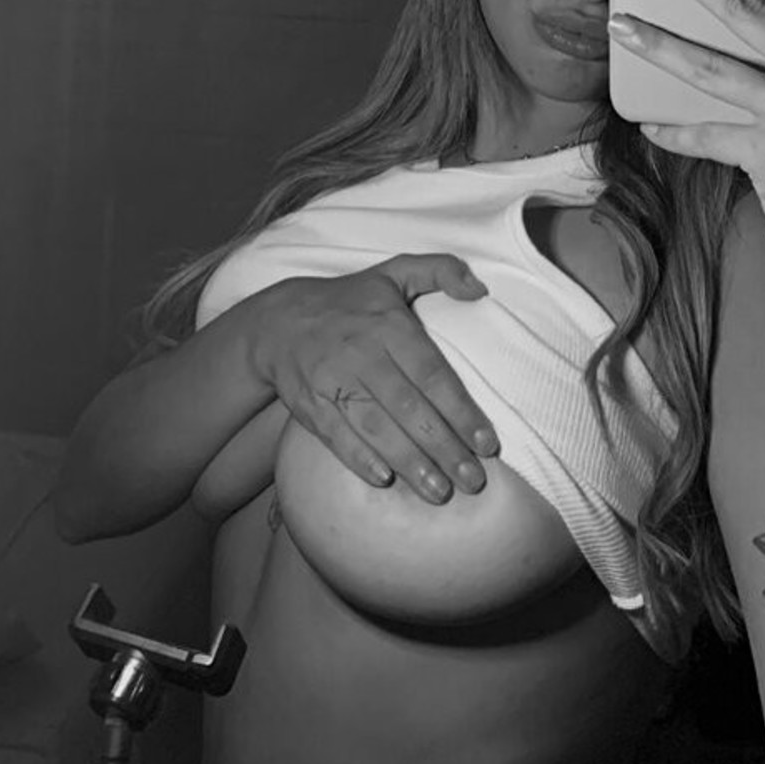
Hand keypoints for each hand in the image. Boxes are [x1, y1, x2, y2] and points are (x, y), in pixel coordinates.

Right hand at [252, 255, 499, 502]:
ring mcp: (333, 380)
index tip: (487, 444)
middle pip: (409, 408)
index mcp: (390, 325)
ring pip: (377, 427)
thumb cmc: (351, 302)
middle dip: (444, 448)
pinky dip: (360, 459)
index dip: (461, 411)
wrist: (278, 321)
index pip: (433, 374)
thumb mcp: (394, 272)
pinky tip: (385, 480)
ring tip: (439, 492)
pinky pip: (337, 435)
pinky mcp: (310, 403)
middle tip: (473, 482)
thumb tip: (480, 289)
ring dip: (410, 463)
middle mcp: (363, 353)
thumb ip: (440, 271)